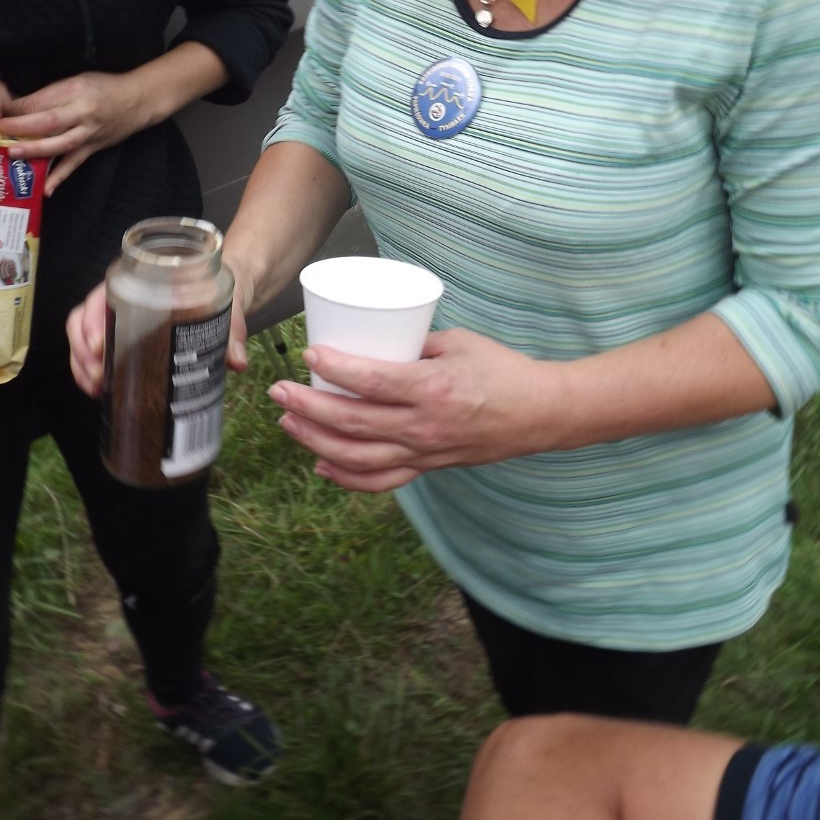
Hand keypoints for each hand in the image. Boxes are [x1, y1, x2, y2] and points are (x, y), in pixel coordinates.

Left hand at [0, 71, 147, 194]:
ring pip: (60, 144)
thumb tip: (19, 107)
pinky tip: (46, 189)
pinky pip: (75, 163)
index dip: (17, 107)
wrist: (140, 99)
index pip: (41, 99)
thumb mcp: (77, 80)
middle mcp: (83, 111)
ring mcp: (90, 132)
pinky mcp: (95, 147)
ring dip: (35, 149)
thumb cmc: (105, 87)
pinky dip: (60, 177)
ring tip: (13, 153)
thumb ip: (51, 94)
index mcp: (76, 89)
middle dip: (20, 126)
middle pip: (48, 121)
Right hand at [70, 266, 250, 397]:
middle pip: (85, 319)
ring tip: (96, 388)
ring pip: (85, 336)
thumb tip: (237, 361)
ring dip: (81, 363)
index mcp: (142, 281)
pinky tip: (99, 389)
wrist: (227, 292)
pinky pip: (96, 350)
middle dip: (83, 350)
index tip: (99, 346)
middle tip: (98, 378)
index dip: (93, 320)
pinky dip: (90, 370)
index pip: (103, 295)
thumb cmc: (220, 288)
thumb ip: (234, 328)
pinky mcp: (125, 338)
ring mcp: (122, 318)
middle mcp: (125, 298)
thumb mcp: (229, 302)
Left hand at [266, 327, 562, 492]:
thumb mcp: (459, 343)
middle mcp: (424, 426)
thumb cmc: (504, 371)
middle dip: (307, 407)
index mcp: (433, 389)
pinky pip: (380, 481)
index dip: (334, 369)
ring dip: (315, 441)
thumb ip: (415, 344)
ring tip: (288, 423)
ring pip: (356, 458)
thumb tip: (376, 339)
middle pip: (352, 422)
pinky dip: (346, 477)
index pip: (371, 382)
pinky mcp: (428, 467)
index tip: (309, 354)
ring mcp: (424, 452)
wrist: (540, 414)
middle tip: (280, 390)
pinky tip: (322, 463)